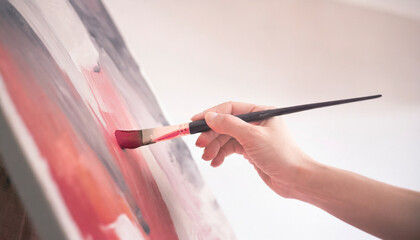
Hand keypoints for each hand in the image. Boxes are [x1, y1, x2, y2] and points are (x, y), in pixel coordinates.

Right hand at [191, 101, 310, 196]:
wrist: (295, 179)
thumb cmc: (281, 155)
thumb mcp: (252, 136)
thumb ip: (229, 124)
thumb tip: (210, 116)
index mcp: (260, 112)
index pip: (230, 109)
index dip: (212, 114)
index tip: (195, 122)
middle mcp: (256, 123)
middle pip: (226, 124)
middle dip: (212, 135)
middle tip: (200, 145)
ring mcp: (253, 137)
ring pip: (226, 138)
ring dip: (215, 147)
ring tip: (207, 157)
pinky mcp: (251, 151)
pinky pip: (231, 149)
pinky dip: (221, 155)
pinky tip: (216, 162)